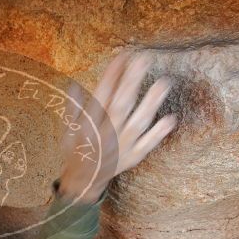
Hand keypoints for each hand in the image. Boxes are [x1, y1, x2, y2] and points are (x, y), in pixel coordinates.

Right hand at [59, 51, 176, 202]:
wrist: (84, 182)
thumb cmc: (77, 151)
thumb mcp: (68, 130)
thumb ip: (72, 108)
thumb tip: (73, 85)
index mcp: (89, 126)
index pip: (101, 95)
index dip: (112, 75)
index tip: (123, 56)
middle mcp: (106, 134)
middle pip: (121, 104)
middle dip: (132, 82)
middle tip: (144, 60)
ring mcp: (121, 146)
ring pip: (137, 123)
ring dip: (151, 103)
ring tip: (163, 83)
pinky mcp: (133, 157)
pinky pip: (147, 146)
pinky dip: (158, 134)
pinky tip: (170, 119)